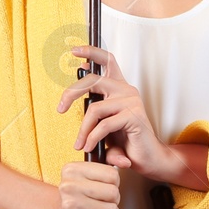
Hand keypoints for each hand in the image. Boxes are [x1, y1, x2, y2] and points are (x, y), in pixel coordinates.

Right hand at [47, 161, 121, 208]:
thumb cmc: (79, 194)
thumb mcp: (88, 172)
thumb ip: (109, 160)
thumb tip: (126, 162)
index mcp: (72, 169)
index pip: (112, 174)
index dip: (114, 183)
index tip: (104, 186)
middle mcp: (69, 185)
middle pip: (113, 192)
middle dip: (113, 199)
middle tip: (103, 200)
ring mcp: (71, 204)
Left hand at [57, 45, 167, 177]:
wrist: (147, 158)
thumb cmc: (125, 139)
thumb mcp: (104, 120)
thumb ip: (94, 103)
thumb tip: (82, 78)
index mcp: (119, 87)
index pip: (107, 60)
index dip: (91, 52)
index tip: (74, 51)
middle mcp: (126, 89)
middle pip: (93, 80)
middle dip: (72, 92)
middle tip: (60, 109)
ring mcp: (132, 101)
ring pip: (95, 108)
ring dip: (84, 129)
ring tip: (80, 144)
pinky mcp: (134, 116)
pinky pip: (104, 125)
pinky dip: (93, 138)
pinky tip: (89, 146)